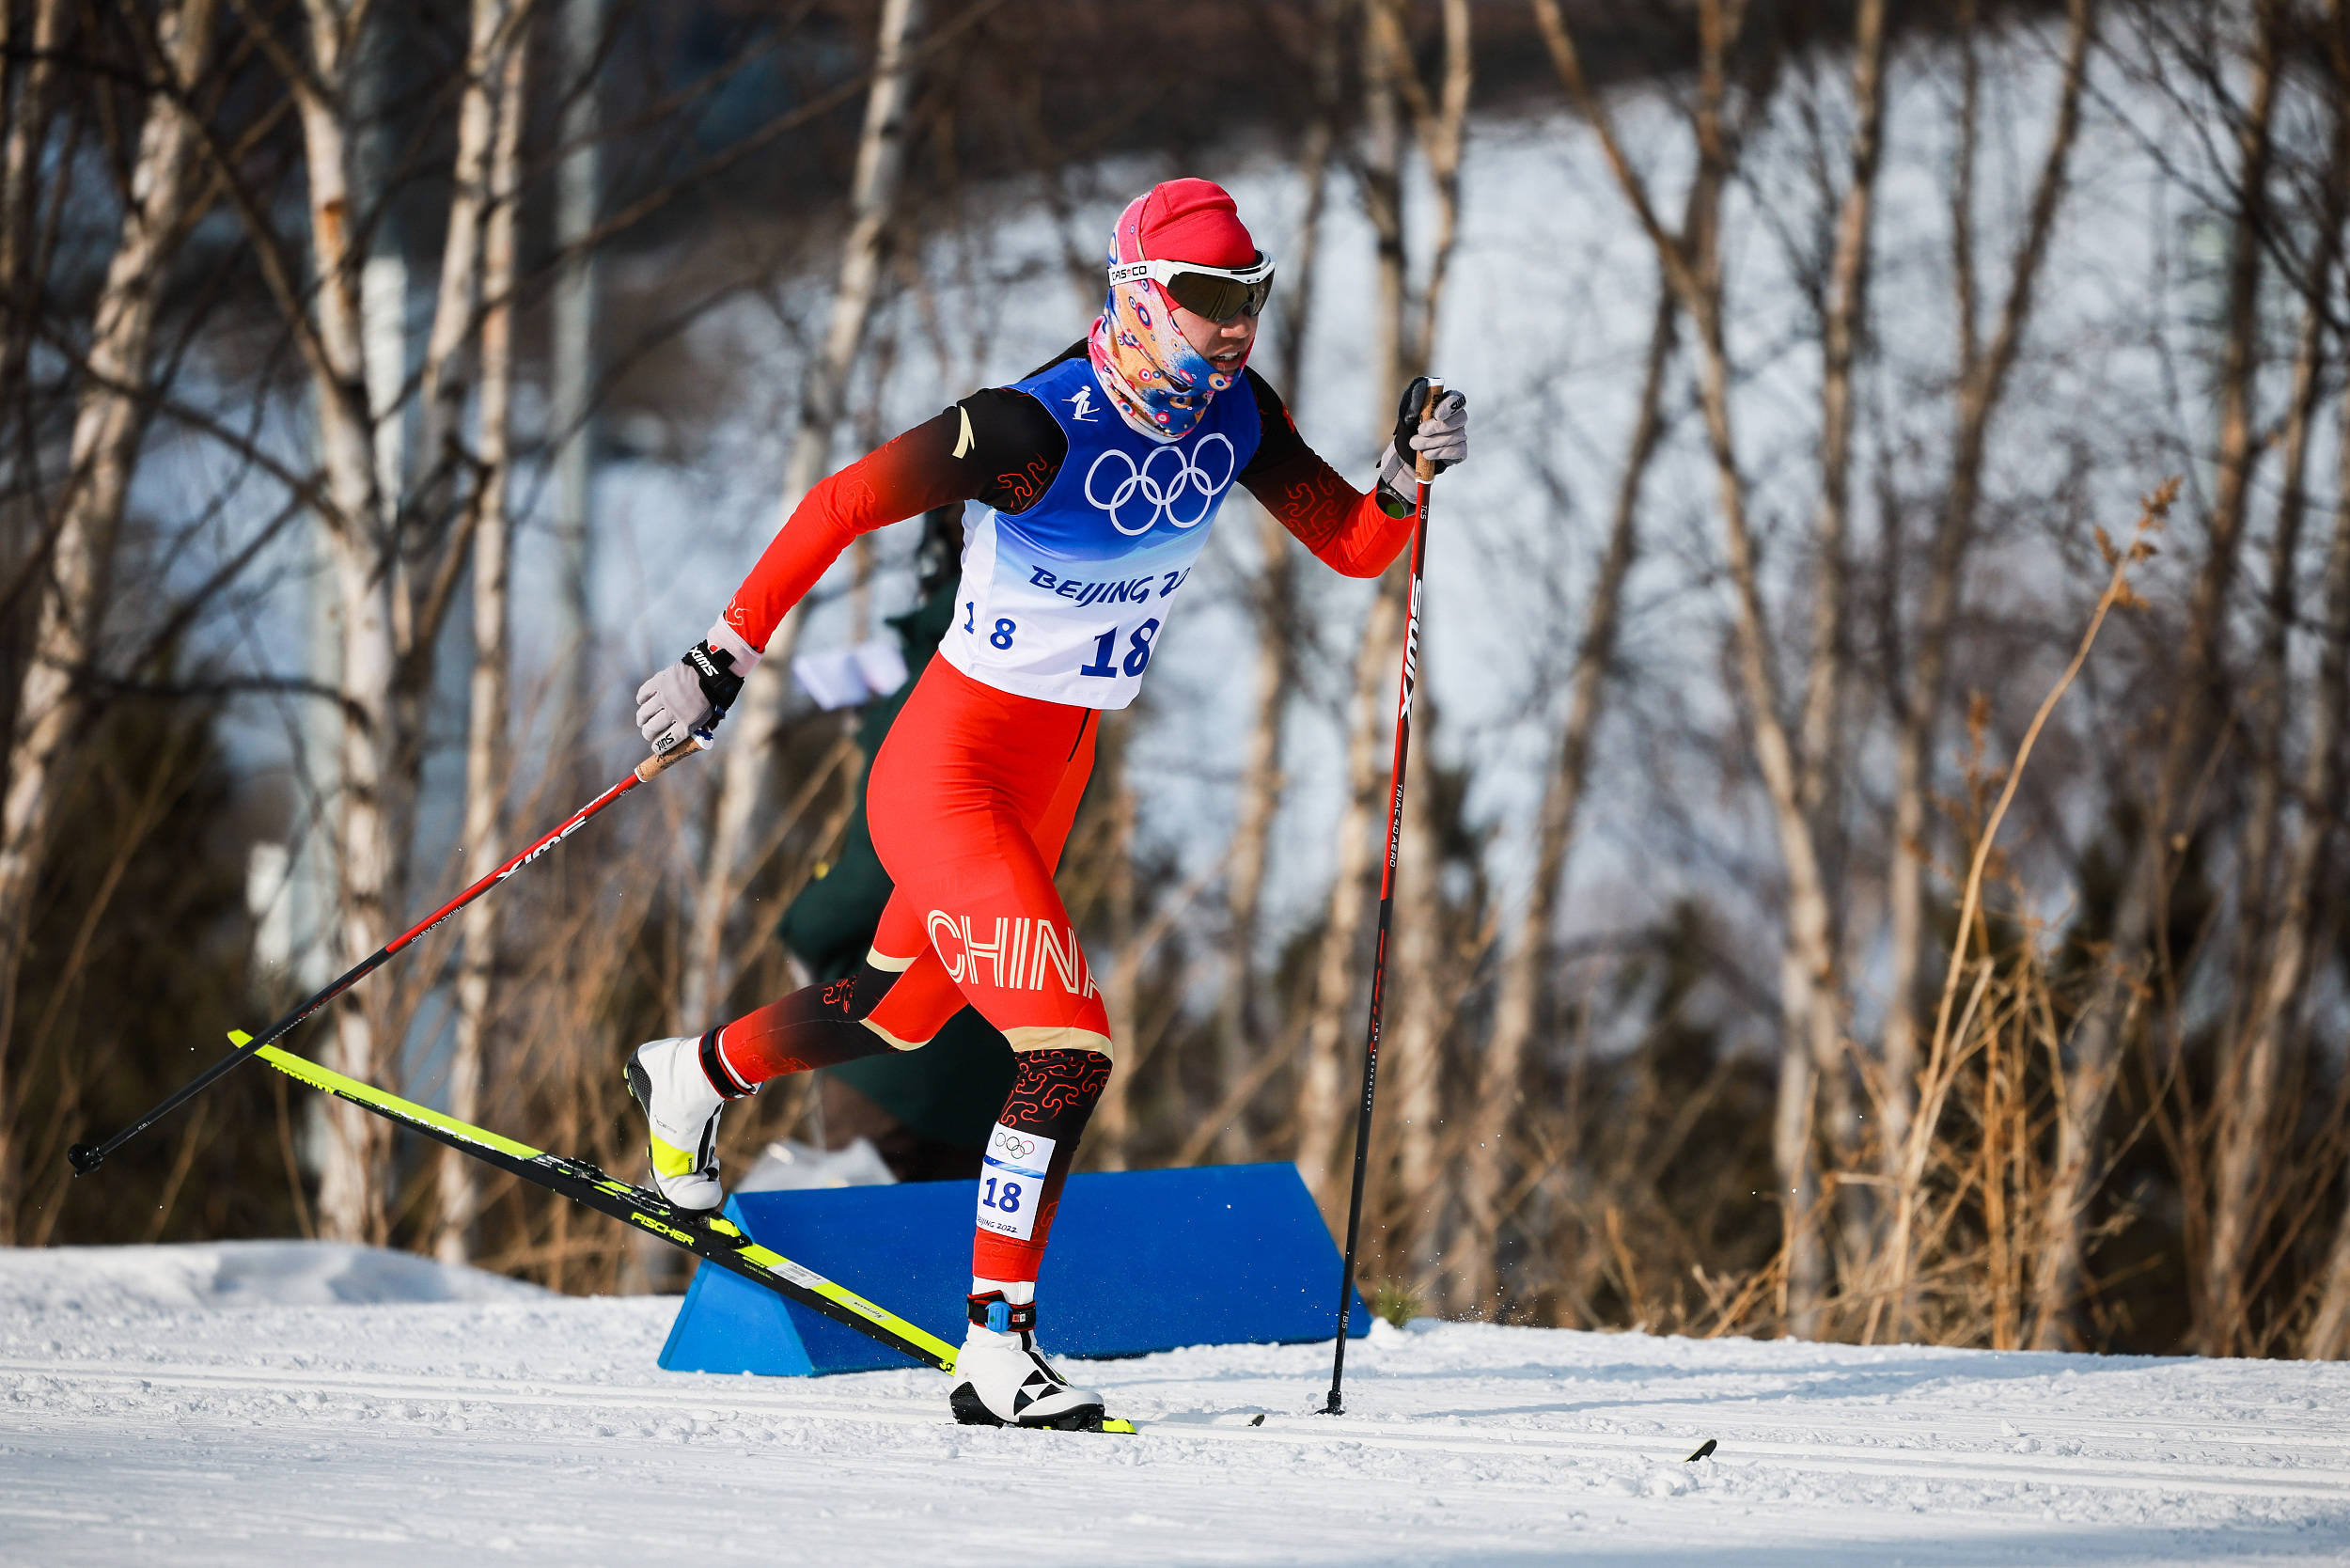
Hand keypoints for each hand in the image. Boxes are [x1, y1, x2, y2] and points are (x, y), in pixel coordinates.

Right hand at [636, 623, 757, 753]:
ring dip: (642, 719)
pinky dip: (641, 699)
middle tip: (648, 733)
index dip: (658, 747)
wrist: (713, 671)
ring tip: (642, 720)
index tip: (655, 747)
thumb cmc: (715, 696)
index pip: (665, 742)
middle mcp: (673, 713)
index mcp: (687, 724)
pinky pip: (643, 694)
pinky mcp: (659, 682)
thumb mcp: (712, 717)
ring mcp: (664, 697)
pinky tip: (643, 702)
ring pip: (644, 713)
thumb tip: (691, 738)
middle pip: (651, 729)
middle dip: (648, 734)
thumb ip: (701, 728)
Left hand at [1375, 376, 1468, 509]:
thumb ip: (1413, 398)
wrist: (1406, 453)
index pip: (1457, 399)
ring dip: (1431, 442)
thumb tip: (1421, 387)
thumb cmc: (1409, 427)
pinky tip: (1427, 454)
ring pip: (1455, 436)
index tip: (1437, 415)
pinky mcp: (1460, 451)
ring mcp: (1460, 435)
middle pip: (1461, 418)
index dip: (1450, 407)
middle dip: (1438, 426)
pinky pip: (1457, 451)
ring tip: (1415, 444)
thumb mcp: (1406, 411)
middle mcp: (1457, 418)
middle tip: (1420, 431)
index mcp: (1446, 403)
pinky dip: (1439, 453)